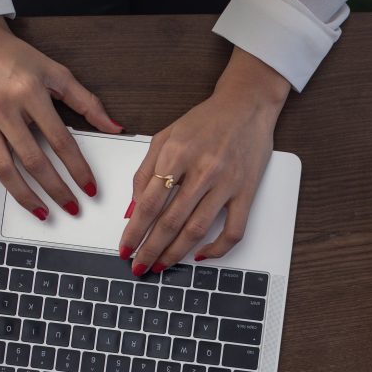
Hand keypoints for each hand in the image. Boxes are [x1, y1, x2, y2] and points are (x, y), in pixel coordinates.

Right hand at [0, 16, 122, 223]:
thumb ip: (87, 102)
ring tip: (43, 212)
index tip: (90, 187)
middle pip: (33, 160)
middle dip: (56, 188)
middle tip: (72, 207)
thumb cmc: (16, 57)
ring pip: (3, 169)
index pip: (60, 140)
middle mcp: (4, 109)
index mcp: (30, 93)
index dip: (77, 167)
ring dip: (24, 196)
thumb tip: (115, 127)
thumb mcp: (56, 72)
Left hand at [119, 48, 289, 273]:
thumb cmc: (205, 121)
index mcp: (177, 153)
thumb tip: (133, 210)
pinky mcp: (246, 192)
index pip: (149, 203)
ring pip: (197, 229)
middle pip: (170, 221)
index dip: (134, 231)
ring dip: (176, 253)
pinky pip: (234, 230)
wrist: (246, 105)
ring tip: (161, 265)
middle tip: (138, 266)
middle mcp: (202, 169)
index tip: (125, 248)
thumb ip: (145, 172)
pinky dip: (218, 248)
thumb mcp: (165, 137)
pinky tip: (202, 255)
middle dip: (150, 249)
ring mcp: (226, 183)